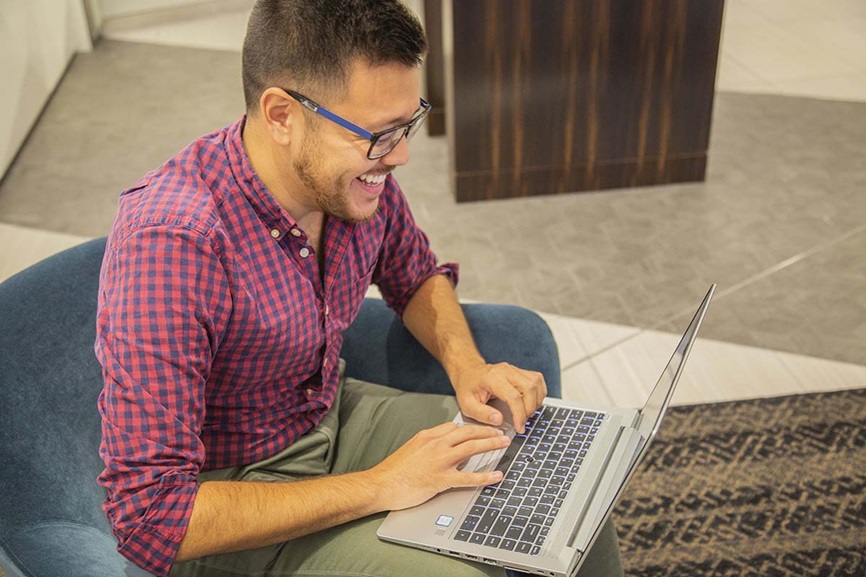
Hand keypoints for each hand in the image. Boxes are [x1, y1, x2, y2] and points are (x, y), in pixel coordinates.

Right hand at [370, 422, 509, 510]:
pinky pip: (468, 477)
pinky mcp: (441, 479)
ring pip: (471, 448)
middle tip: (501, 432)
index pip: (455, 426)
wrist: (381, 484)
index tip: (482, 429)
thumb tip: (441, 446)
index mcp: (427, 436)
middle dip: (487, 431)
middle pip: (467, 432)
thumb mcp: (410, 448)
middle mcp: (435, 444)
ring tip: (504, 444)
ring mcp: (439, 461)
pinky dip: (485, 476)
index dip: (471, 427)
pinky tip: (496, 475)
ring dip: (491, 445)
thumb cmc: (393, 471)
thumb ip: (427, 445)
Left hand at [452, 363, 546, 433]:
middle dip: (529, 409)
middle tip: (522, 422)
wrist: (469, 372)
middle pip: (529, 388)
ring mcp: (515, 369)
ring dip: (536, 402)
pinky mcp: (520, 371)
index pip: (513, 396)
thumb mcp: (467, 404)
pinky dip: (538, 394)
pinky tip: (531, 403)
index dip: (519, 414)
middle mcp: (506, 371)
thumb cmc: (468, 388)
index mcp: (492, 378)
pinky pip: (537, 380)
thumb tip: (498, 420)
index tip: (519, 427)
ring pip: (536, 383)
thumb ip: (481, 414)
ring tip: (525, 414)